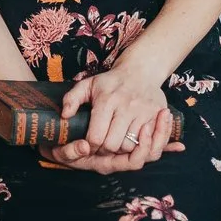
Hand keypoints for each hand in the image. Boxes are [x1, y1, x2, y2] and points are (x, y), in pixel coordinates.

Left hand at [48, 67, 180, 172]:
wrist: (141, 70)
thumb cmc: (111, 81)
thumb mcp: (88, 85)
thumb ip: (71, 99)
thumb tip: (65, 116)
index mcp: (106, 100)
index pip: (96, 136)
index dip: (90, 146)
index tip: (89, 144)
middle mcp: (126, 106)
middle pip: (112, 145)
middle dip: (105, 150)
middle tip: (102, 146)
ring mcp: (143, 111)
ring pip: (129, 146)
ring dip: (120, 148)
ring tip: (116, 141)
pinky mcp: (156, 115)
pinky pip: (144, 141)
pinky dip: (136, 144)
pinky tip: (128, 137)